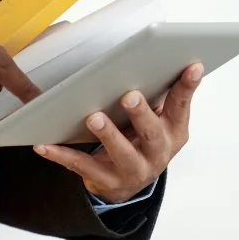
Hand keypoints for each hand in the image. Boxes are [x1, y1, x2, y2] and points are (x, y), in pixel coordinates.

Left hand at [35, 63, 202, 203]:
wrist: (129, 182)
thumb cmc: (143, 139)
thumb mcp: (160, 120)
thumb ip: (162, 94)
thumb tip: (161, 57)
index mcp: (173, 131)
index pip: (181, 106)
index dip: (188, 86)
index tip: (193, 65)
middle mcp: (158, 154)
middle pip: (151, 134)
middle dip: (141, 115)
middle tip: (129, 96)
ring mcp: (133, 171)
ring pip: (122, 154)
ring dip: (108, 135)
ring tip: (94, 118)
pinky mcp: (107, 182)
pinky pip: (83, 167)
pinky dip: (63, 155)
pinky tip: (45, 145)